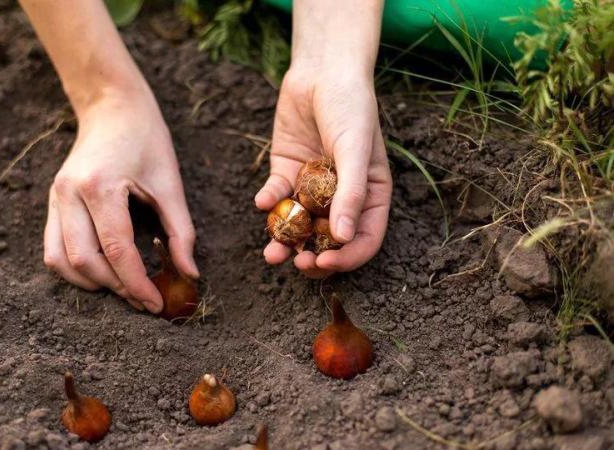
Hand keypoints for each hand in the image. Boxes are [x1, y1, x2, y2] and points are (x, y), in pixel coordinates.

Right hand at [44, 91, 198, 312]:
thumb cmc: (146, 139)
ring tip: (124, 288)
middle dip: (116, 288)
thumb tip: (190, 275)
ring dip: (92, 283)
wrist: (112, 107)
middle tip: (144, 299)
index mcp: (100, 186)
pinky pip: (53, 249)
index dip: (137, 283)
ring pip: (60, 261)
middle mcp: (68, 193)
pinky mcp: (52, 202)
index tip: (156, 304)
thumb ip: (181, 232)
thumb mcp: (171, 183)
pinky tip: (103, 272)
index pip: (116, 250)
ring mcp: (55, 198)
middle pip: (85, 261)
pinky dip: (75, 269)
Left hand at [255, 66, 391, 278]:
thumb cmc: (351, 107)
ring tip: (272, 253)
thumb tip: (343, 238)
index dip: (346, 258)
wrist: (322, 71)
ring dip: (285, 241)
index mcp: (370, 196)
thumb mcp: (356, 150)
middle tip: (297, 264)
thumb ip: (352, 193)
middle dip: (312, 256)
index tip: (324, 263)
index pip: (363, 239)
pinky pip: (278, 196)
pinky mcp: (286, 172)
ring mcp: (312, 187)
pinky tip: (263, 201)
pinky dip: (269, 202)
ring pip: (299, 225)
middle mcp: (341, 197)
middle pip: (328, 240)